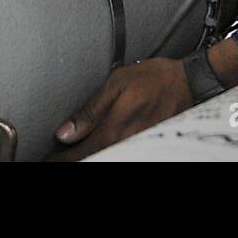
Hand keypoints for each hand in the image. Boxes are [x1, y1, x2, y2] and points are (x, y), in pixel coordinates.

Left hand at [50, 58, 192, 160]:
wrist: (190, 83)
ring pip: (104, 158)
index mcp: (113, 130)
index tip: (47, 157)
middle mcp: (124, 144)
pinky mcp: (145, 145)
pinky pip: (118, 153)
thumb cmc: (155, 78)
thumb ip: (90, 111)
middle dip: (71, 158)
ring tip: (71, 152)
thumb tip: (64, 133)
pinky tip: (97, 147)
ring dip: (87, 155)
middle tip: (54, 156)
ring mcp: (136, 147)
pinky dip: (104, 152)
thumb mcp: (117, 84)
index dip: (59, 158)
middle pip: (91, 160)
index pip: (78, 154)